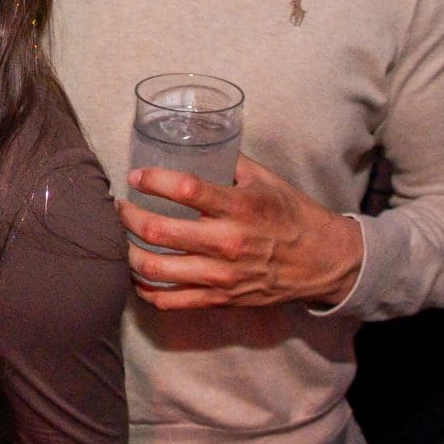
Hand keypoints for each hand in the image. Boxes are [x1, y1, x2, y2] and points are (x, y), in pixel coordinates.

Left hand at [116, 154, 364, 311]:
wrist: (320, 261)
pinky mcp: (219, 299)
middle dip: (129, 217)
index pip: (186, 190)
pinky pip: (171, 300)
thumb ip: (229, 163)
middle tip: (122, 207)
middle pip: (159, 232)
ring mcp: (221, 275)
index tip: (137, 176)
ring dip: (130, 253)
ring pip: (156, 269)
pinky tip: (139, 276)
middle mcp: (227, 242)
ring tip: (125, 239)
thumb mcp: (265, 180)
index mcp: (239, 207)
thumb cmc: (292, 215)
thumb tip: (196, 142)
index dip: (153, 180)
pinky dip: (146, 289)